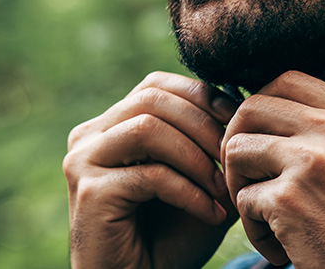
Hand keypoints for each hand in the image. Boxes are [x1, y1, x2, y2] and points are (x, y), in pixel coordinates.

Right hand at [64, 71, 239, 268]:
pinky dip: (189, 192)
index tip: (238, 122)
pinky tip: (210, 213)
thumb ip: (209, 143)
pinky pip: (149, 174)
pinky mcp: (89, 191)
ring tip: (221, 188)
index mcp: (110, 126)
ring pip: (147, 127)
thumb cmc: (170, 239)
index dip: (200, 96)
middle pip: (151, 98)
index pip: (155, 85)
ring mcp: (83, 161)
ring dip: (195, 157)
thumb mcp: (198, 182)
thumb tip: (241, 101)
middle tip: (234, 156)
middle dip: (203, 124)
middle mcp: (89, 136)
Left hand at [221, 71, 324, 268]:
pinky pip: (242, 201)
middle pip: (251, 107)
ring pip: (236, 151)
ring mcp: (313, 162)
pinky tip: (281, 249)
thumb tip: (258, 106)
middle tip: (246, 180)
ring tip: (265, 219)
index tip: (258, 140)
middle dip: (235, 143)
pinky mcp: (290, 199)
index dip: (259, 107)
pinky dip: (253, 231)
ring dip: (239, 188)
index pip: (286, 80)